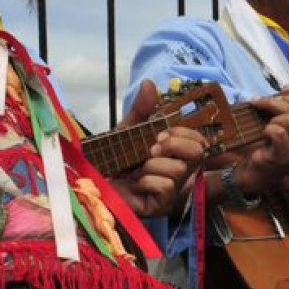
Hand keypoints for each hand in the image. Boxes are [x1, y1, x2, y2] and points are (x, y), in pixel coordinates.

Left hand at [110, 79, 207, 216]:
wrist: (89, 182)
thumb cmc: (111, 160)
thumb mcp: (127, 131)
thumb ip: (141, 110)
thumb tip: (149, 83)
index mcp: (174, 154)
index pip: (198, 141)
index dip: (184, 133)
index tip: (162, 133)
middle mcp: (177, 172)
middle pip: (198, 153)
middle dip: (174, 144)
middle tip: (152, 148)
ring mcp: (171, 191)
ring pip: (178, 170)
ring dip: (152, 165)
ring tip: (136, 171)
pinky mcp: (160, 205)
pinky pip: (164, 186)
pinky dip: (146, 181)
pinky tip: (135, 185)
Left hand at [228, 94, 288, 195]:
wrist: (259, 171)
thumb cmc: (270, 145)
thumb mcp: (281, 122)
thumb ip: (286, 105)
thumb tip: (288, 85)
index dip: (288, 97)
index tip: (271, 96)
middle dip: (273, 104)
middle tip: (257, 104)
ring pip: (287, 120)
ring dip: (271, 120)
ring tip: (265, 128)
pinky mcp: (284, 157)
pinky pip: (277, 132)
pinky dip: (267, 130)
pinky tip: (264, 136)